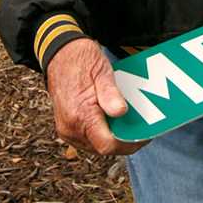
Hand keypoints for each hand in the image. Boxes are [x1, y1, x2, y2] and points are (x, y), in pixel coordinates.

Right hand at [45, 38, 145, 155]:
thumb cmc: (82, 60)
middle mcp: (70, 127)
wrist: (59, 54)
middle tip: (139, 130)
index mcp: (79, 114)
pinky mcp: (66, 128)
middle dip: (122, 142)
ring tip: (127, 126)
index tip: (143, 137)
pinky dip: (101, 134)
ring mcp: (66, 129)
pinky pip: (87, 139)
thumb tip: (121, 112)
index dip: (128, 145)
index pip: (107, 145)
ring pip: (95, 146)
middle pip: (102, 148)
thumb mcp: (102, 71)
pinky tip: (111, 122)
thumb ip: (110, 94)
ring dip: (112, 139)